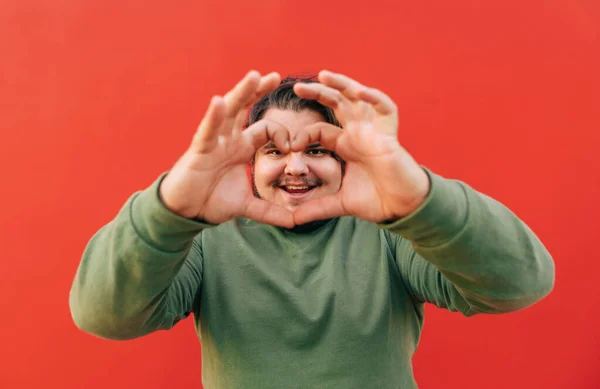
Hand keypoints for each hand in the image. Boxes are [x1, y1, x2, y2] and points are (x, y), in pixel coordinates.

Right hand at [159, 70, 295, 227]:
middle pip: (245, 108)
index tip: (292, 147)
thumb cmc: (212, 201)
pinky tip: (218, 101)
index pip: (266, 129)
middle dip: (259, 91)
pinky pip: (208, 130)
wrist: (187, 212)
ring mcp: (214, 141)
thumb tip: (294, 222)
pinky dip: (213, 116)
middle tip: (275, 76)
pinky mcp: (200, 149)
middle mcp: (229, 139)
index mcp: (242, 147)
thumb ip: (270, 212)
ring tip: (255, 76)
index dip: (282, 133)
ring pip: (229, 111)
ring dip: (241, 93)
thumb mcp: (248, 206)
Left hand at [291, 70, 430, 224]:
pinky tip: (358, 90)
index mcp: (345, 145)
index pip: (319, 130)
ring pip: (358, 98)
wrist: (401, 208)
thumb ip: (316, 208)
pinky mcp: (390, 133)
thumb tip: (291, 220)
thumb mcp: (338, 203)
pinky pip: (385, 107)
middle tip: (296, 86)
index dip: (303, 134)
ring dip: (342, 84)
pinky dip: (374, 97)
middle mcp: (358, 133)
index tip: (289, 145)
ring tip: (322, 75)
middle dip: (318, 92)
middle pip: (337, 104)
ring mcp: (374, 130)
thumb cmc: (376, 201)